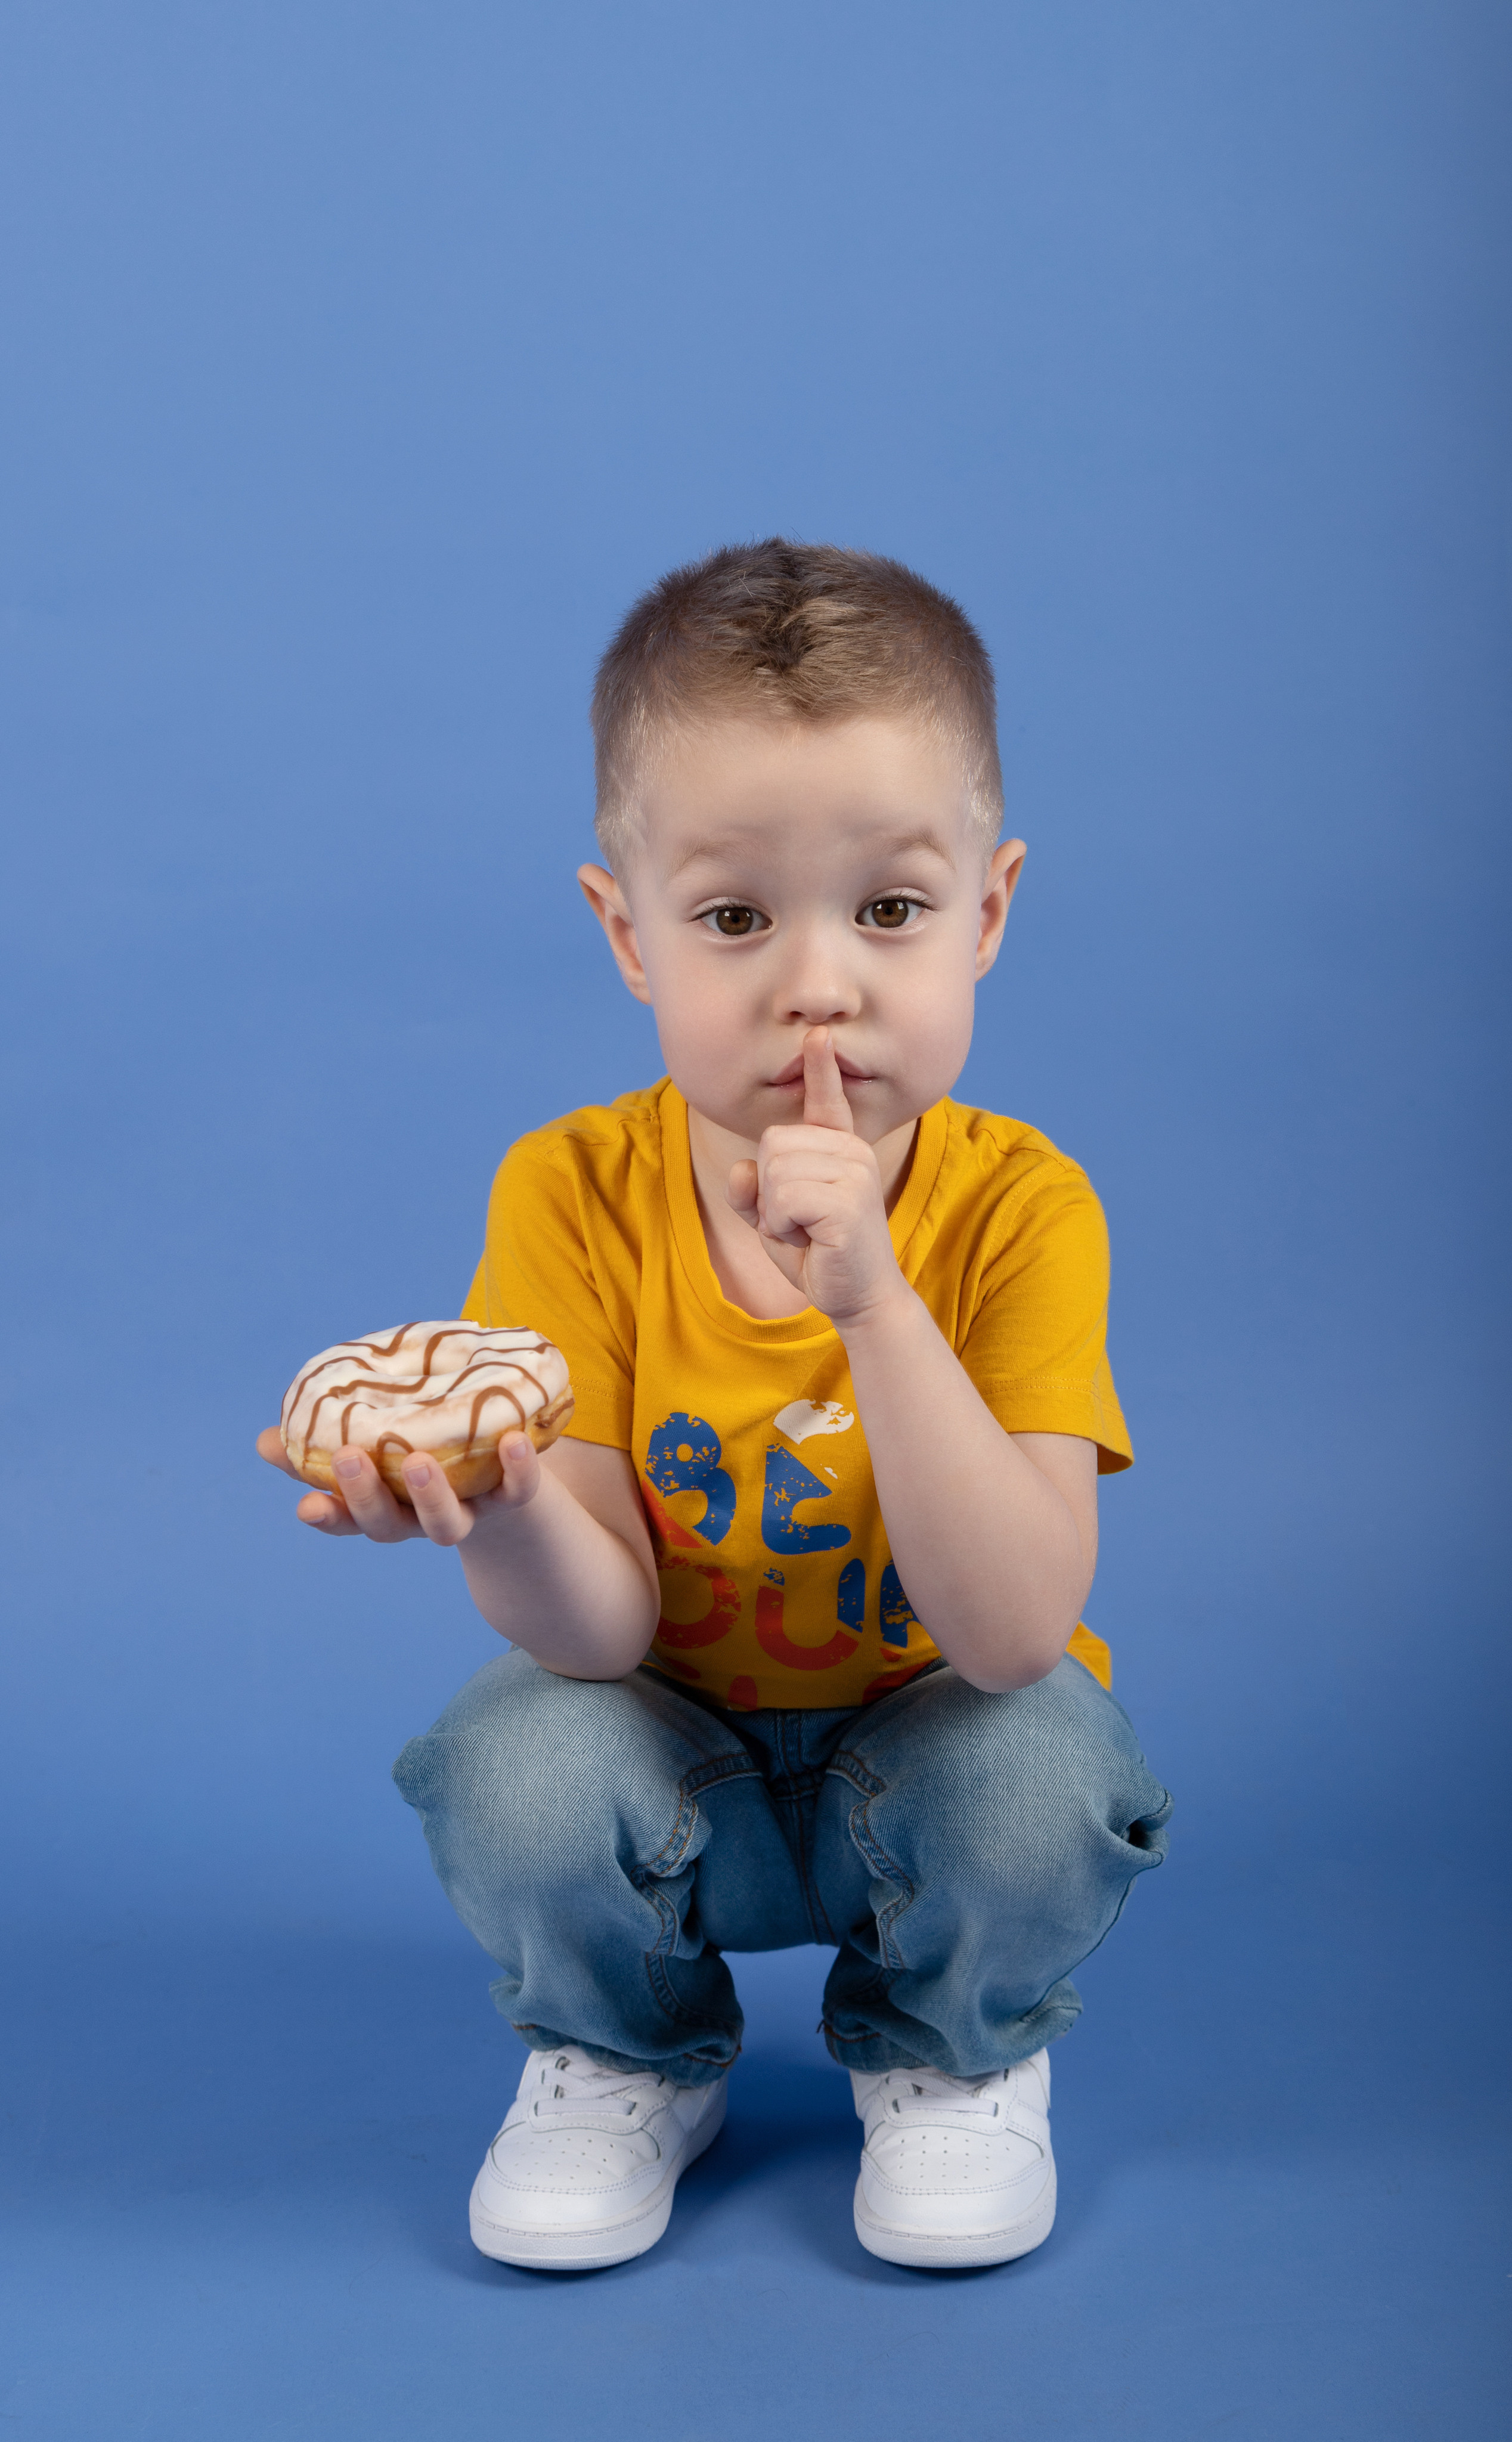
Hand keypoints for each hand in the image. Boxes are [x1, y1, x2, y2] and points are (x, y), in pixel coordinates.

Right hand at [255, 1424, 543, 1546]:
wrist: (506, 1483)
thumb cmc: (423, 1457)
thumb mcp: (372, 1452)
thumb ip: (319, 1446)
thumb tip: (264, 1441)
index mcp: (386, 1507)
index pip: (347, 1520)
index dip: (328, 1517)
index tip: (304, 1505)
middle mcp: (421, 1518)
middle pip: (389, 1525)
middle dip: (366, 1497)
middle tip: (349, 1458)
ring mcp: (468, 1511)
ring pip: (447, 1524)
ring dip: (431, 1496)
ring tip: (420, 1461)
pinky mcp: (512, 1497)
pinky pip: (517, 1491)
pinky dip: (518, 1470)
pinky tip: (513, 1439)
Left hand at [726, 1027, 910, 1326]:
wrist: (858, 1297)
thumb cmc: (819, 1254)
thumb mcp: (772, 1218)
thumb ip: (751, 1191)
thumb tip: (743, 1169)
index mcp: (838, 1148)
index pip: (826, 1099)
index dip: (820, 1067)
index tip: (817, 1034)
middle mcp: (851, 1151)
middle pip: (773, 1143)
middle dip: (770, 1191)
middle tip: (801, 1221)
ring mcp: (855, 1173)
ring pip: (775, 1170)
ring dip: (776, 1212)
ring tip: (807, 1231)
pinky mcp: (848, 1201)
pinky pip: (783, 1197)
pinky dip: (782, 1225)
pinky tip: (809, 1240)